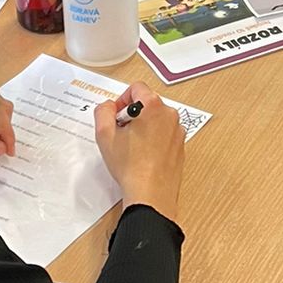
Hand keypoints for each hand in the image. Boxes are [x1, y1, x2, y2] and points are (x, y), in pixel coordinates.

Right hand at [94, 83, 184, 215]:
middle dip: (132, 114)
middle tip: (120, 133)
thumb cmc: (131, 167)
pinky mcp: (180, 145)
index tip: (116, 115)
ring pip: (156, 118)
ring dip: (142, 126)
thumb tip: (107, 106)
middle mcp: (169, 114)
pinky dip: (153, 138)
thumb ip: (102, 111)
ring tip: (131, 147)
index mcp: (153, 106)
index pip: (136, 88)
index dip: (121, 100)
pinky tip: (143, 155)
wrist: (151, 194)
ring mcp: (177, 130)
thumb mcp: (105, 135)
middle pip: (147, 103)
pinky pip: (164, 133)